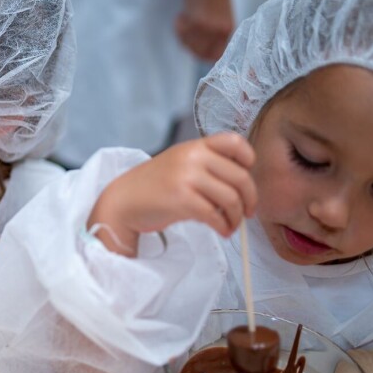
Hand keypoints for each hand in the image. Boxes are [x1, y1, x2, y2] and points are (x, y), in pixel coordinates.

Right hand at [89, 133, 256, 256]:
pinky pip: (215, 215)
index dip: (248, 159)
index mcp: (194, 146)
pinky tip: (221, 230)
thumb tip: (242, 186)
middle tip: (247, 212)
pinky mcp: (181, 199)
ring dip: (237, 217)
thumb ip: (206, 165)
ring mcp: (186, 177)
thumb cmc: (153, 186)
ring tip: (232, 225)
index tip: (247, 176)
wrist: (123, 201)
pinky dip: (224, 227)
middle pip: (240, 176)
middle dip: (250, 199)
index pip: (234, 142)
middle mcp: (192, 157)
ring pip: (231, 198)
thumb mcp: (179, 164)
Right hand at [175, 0, 233, 61]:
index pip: (215, 55)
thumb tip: (201, 44)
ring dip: (182, 33)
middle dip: (188, 44)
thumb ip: (213, 31)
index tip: (192, 47)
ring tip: (184, 17)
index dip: (201, 54)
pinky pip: (181, 31)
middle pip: (199, 52)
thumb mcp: (218, 13)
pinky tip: (182, 12)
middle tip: (184, 30)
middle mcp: (220, 31)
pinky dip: (178, 24)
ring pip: (188, 43)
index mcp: (228, 29)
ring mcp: (209, 27)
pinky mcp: (196, 20)